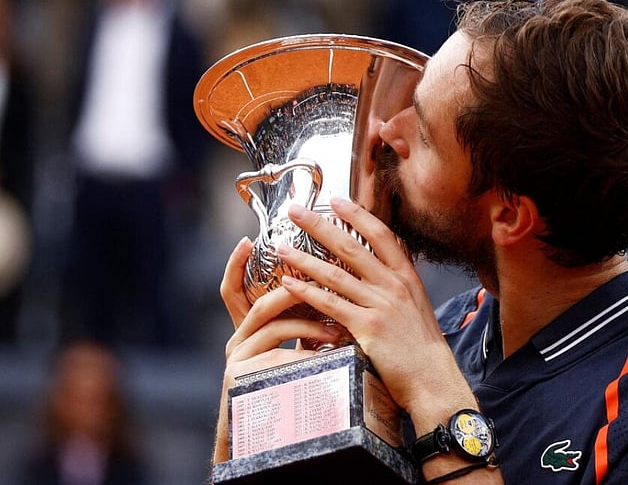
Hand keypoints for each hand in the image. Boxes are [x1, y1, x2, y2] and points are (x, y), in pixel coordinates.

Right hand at [212, 236, 342, 462]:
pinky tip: (328, 357)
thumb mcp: (297, 351)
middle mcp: (237, 341)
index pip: (235, 291)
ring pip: (273, 328)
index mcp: (249, 331)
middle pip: (259, 304)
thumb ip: (304, 324)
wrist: (275, 439)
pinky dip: (306, 354)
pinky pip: (280, 357)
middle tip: (320, 282)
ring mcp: (237, 360)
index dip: (236, 265)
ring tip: (339, 329)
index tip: (248, 241)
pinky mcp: (243, 379)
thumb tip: (336, 292)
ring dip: (309, 325)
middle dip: (291, 290)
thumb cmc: (294, 390)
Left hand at [276, 199, 476, 421]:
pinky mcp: (367, 327)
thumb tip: (376, 267)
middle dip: (320, 226)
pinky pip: (331, 304)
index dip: (357, 215)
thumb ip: (396, 285)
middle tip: (296, 211)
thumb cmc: (422, 346)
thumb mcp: (415, 305)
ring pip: (335, 274)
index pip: (380, 235)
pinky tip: (289, 284)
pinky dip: (307, 292)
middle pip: (351, 247)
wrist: (432, 377)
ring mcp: (380, 304)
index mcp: (406, 276)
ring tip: (282, 247)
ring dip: (305, 258)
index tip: (336, 200)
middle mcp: (394, 285)